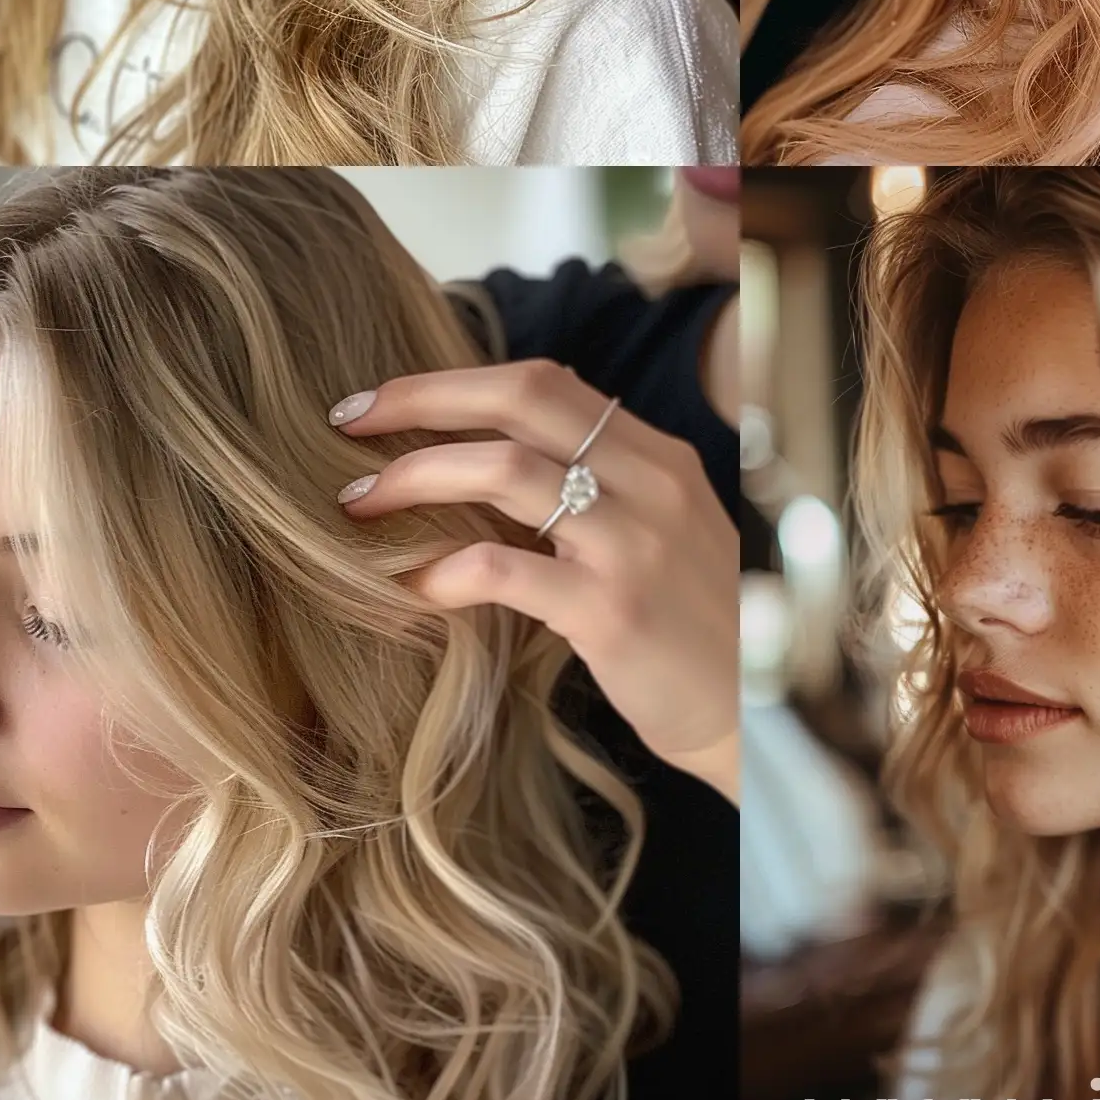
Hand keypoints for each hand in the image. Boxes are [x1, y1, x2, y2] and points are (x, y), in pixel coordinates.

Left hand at [329, 360, 739, 801]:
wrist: (752, 720)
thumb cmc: (687, 630)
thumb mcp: (659, 534)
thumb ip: (597, 490)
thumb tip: (489, 460)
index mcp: (656, 456)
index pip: (545, 382)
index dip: (455, 379)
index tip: (385, 399)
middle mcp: (650, 483)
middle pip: (520, 400)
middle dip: (421, 399)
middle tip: (347, 420)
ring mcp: (633, 545)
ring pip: (504, 472)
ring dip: (415, 477)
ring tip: (357, 504)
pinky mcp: (613, 612)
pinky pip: (505, 570)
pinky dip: (443, 570)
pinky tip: (409, 586)